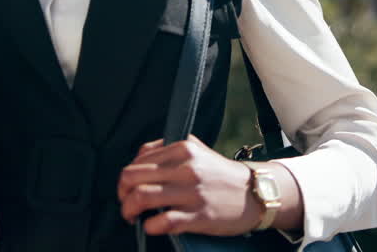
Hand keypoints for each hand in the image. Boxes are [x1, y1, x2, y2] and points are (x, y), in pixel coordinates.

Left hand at [117, 136, 260, 236]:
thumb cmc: (221, 174)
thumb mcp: (196, 150)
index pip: (139, 160)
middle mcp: (186, 168)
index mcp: (183, 149)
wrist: (255, 193)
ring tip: (131, 217)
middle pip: (133, 177)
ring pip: (142, 197)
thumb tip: (139, 159)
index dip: (127, 177)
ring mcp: (192, 193)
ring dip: (128, 210)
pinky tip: (151, 227)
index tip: (128, 188)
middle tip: (125, 203)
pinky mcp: (199, 215)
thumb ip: (168, 149)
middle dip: (122, 193)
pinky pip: (163, 221)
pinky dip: (150, 226)